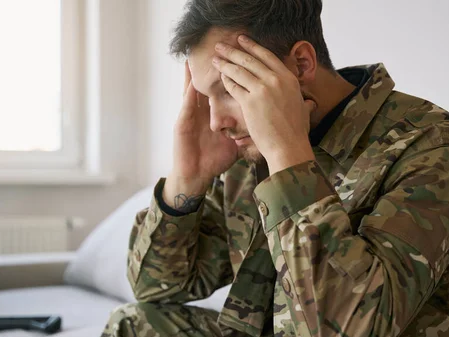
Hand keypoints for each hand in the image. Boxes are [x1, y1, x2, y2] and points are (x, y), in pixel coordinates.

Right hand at [164, 62, 238, 207]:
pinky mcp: (181, 125)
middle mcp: (202, 111)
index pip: (224, 90)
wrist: (196, 176)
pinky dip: (189, 93)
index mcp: (215, 113)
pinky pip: (186, 106)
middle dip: (216, 68)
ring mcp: (190, 116)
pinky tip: (192, 82)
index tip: (242, 60)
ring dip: (197, 73)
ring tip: (201, 55)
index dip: (232, 76)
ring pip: (194, 90)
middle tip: (222, 48)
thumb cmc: (215, 160)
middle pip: (208, 84)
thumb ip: (246, 130)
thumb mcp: (234, 142)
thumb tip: (266, 125)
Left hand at [212, 36, 316, 173]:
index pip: (267, 56)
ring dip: (225, 62)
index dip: (252, 46)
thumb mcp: (303, 109)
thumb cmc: (296, 132)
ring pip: (239, 70)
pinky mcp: (249, 102)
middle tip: (221, 46)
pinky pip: (234, 86)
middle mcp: (275, 80)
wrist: (288, 147)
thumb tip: (309, 103)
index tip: (241, 40)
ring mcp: (262, 90)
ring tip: (216, 58)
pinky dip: (226, 80)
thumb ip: (302, 101)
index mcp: (289, 78)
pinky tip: (221, 77)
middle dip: (233, 51)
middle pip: (249, 59)